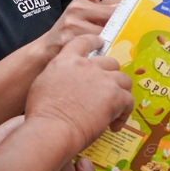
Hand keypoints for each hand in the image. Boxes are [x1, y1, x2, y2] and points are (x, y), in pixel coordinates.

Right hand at [26, 35, 133, 149]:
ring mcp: (103, 80)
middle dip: (111, 75)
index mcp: (67, 60)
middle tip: (107, 90)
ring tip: (116, 108)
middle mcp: (87, 66)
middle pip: (109, 62)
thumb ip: (57, 76)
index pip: (83, 42)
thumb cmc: (41, 113)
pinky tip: (114, 125)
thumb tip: (64, 82)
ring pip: (123, 79)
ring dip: (121, 92)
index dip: (94, 42)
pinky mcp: (115, 96)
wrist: (52, 129)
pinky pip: (128, 100)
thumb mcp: (42, 84)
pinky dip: (123, 113)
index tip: (100, 43)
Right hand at [36, 0, 132, 57]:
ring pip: (104, 30)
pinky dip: (104, 47)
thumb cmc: (72, 27)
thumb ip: (103, 8)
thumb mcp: (84, 12)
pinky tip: (107, 50)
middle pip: (108, 10)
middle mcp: (76, 7)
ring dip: (113, 35)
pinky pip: (95, 44)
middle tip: (136, 22)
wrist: (48, 46)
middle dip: (122, 18)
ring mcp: (72, 23)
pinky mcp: (69, 39)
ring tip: (120, 40)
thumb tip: (131, 6)